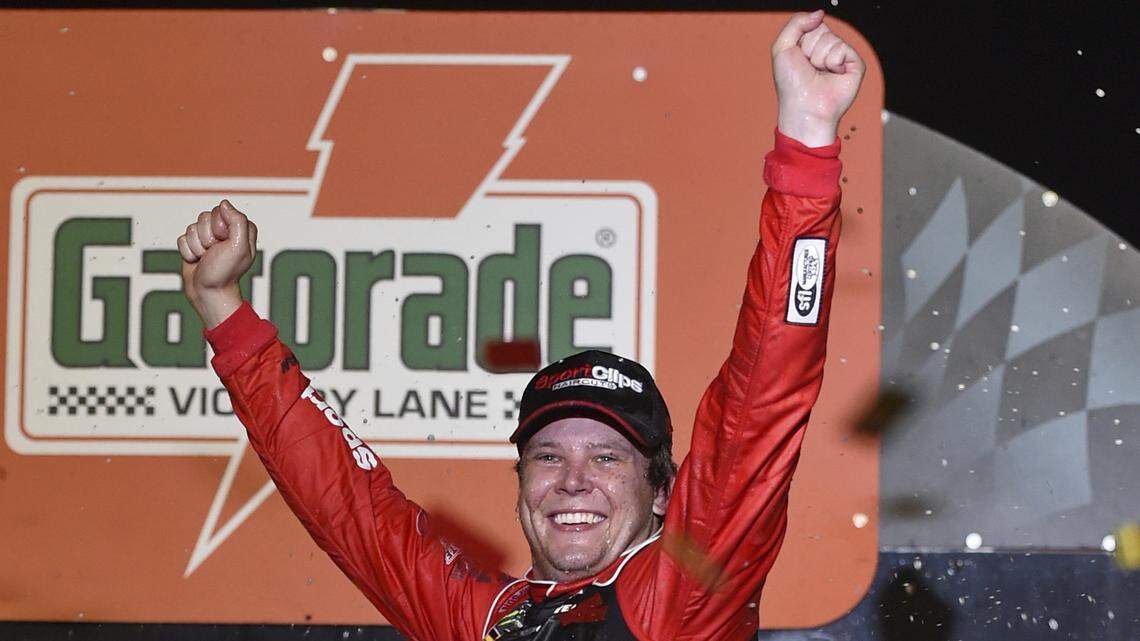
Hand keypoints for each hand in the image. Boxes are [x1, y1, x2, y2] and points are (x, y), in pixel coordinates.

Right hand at [176, 200, 257, 327]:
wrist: (208, 293)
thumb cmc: (225, 272)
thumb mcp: (239, 246)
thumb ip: (237, 221)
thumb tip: (224, 204)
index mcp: (241, 228)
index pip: (221, 211)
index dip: (219, 227)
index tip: (223, 242)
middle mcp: (225, 231)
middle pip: (204, 217)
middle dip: (206, 237)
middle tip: (214, 253)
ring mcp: (209, 238)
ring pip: (191, 227)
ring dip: (196, 246)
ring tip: (206, 259)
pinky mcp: (194, 245)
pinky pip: (182, 238)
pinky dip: (187, 251)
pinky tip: (197, 261)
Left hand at [772, 11, 865, 146]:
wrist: (803, 108)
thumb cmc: (791, 85)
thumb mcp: (782, 48)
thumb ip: (796, 23)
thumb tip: (820, 13)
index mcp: (811, 45)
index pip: (811, 24)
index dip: (801, 41)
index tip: (798, 59)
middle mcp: (827, 50)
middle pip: (822, 29)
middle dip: (810, 48)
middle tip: (809, 68)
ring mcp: (842, 57)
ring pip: (831, 39)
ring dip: (819, 58)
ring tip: (819, 74)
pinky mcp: (855, 65)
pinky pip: (843, 48)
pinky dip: (833, 62)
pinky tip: (832, 75)